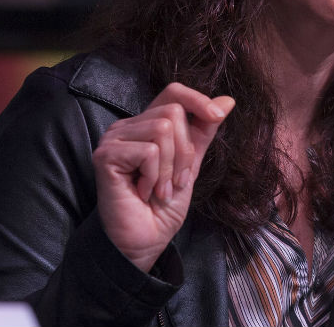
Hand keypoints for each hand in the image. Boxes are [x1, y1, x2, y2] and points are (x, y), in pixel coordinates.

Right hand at [92, 83, 234, 271]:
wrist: (146, 241)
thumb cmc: (163, 207)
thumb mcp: (191, 164)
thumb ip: (204, 132)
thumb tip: (227, 101)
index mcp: (146, 125)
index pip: (173, 92)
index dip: (198, 99)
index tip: (218, 116)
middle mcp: (127, 127)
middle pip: (173, 112)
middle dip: (185, 152)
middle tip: (174, 181)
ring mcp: (113, 139)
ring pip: (162, 129)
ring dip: (171, 167)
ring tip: (160, 189)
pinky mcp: (106, 155)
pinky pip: (149, 151)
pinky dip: (155, 176)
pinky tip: (144, 192)